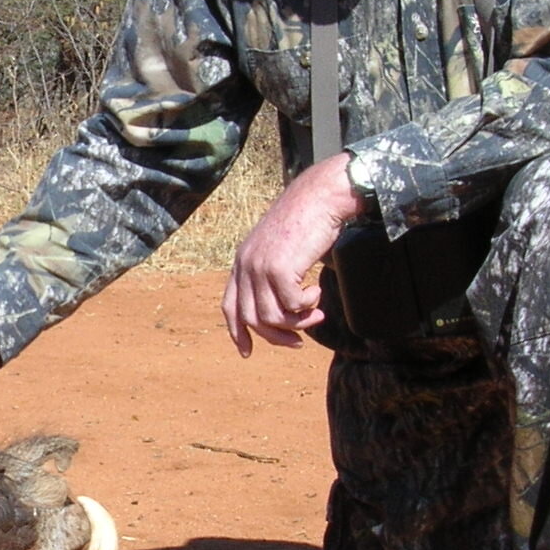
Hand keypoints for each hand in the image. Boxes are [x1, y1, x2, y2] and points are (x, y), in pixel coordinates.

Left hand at [222, 152, 364, 356]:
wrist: (319, 197)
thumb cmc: (305, 221)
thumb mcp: (279, 248)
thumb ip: (272, 273)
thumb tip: (282, 308)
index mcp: (242, 261)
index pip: (230, 306)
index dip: (237, 332)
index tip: (247, 352)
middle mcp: (245, 265)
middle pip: (251, 319)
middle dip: (276, 337)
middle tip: (299, 341)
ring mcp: (260, 267)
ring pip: (271, 317)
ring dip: (297, 323)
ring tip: (317, 314)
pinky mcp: (279, 269)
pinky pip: (292, 305)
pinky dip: (307, 305)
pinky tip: (317, 293)